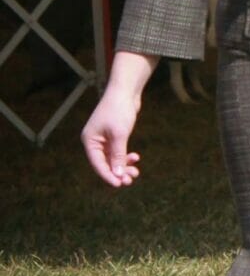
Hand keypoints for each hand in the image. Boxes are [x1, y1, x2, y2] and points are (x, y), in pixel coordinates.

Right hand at [81, 51, 155, 186]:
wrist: (126, 91)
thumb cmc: (119, 110)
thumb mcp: (119, 135)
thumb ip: (118, 155)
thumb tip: (117, 174)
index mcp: (89, 141)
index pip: (97, 164)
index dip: (108, 175)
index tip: (119, 184)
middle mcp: (94, 141)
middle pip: (105, 163)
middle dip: (118, 172)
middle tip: (130, 180)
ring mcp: (104, 139)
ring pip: (113, 159)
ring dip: (123, 166)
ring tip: (135, 172)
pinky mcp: (114, 136)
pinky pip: (118, 152)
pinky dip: (126, 157)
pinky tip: (135, 158)